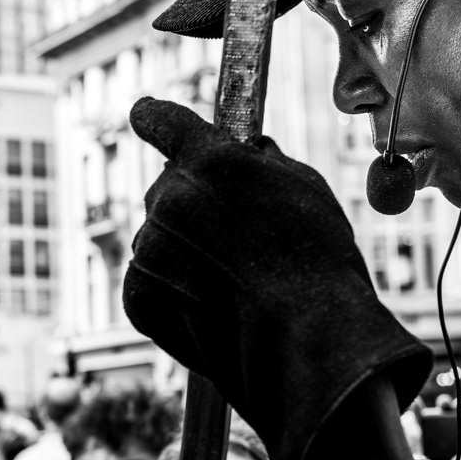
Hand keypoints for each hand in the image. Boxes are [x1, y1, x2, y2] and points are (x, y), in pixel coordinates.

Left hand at [124, 98, 430, 459]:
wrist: (306, 344)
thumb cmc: (318, 265)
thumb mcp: (305, 189)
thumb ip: (260, 163)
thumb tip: (245, 154)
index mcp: (210, 161)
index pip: (162, 121)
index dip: (154, 117)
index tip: (145, 115)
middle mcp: (170, 199)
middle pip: (169, 189)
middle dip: (194, 204)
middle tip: (236, 237)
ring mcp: (150, 251)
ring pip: (159, 239)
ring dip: (185, 251)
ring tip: (235, 282)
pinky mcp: (141, 297)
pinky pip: (149, 282)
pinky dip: (173, 290)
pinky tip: (214, 304)